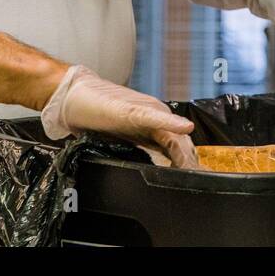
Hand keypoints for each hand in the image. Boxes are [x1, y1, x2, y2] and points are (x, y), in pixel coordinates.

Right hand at [40, 65, 198, 167]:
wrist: (74, 95)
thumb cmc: (96, 114)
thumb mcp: (122, 139)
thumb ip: (140, 148)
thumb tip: (153, 169)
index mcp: (155, 125)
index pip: (179, 147)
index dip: (189, 164)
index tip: (197, 181)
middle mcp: (155, 116)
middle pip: (180, 143)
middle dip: (190, 163)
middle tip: (200, 180)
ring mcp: (144, 111)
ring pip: (171, 133)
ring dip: (184, 152)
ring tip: (193, 168)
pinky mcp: (130, 109)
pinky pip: (152, 117)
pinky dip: (169, 122)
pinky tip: (183, 126)